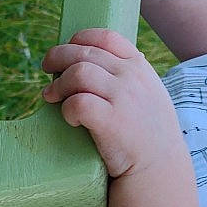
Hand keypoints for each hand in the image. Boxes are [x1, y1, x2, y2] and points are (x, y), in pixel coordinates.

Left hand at [43, 27, 184, 178]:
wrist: (159, 170)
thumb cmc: (147, 134)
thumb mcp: (149, 94)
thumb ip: (128, 76)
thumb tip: (91, 61)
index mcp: (139, 67)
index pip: (105, 37)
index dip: (79, 39)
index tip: (67, 49)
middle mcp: (131, 77)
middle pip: (83, 52)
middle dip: (57, 58)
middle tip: (47, 70)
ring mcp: (122, 98)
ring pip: (77, 73)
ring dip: (59, 84)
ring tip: (51, 96)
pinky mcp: (111, 121)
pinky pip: (77, 102)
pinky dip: (67, 109)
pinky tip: (71, 119)